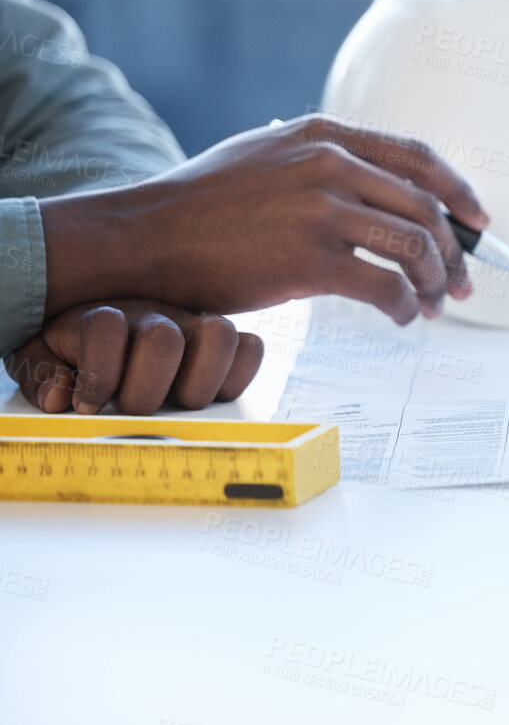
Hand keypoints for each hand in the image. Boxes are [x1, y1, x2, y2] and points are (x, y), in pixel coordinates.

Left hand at [5, 299, 263, 414]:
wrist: (103, 334)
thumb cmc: (73, 351)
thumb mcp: (40, 355)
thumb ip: (39, 371)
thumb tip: (61, 397)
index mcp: (105, 315)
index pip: (107, 327)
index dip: (99, 375)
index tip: (87, 405)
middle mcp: (155, 315)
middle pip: (163, 339)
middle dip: (146, 390)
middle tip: (132, 409)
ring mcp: (195, 325)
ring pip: (220, 334)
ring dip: (198, 382)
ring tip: (177, 405)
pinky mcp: (227, 345)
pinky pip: (253, 348)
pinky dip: (238, 375)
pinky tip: (209, 396)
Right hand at [39, 115, 489, 325]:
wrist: (145, 235)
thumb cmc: (204, 204)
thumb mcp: (268, 154)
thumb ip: (323, 160)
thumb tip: (380, 187)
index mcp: (325, 134)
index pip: (419, 159)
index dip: (459, 193)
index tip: (480, 222)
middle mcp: (330, 164)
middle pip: (426, 210)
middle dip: (455, 253)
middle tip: (460, 284)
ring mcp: (322, 210)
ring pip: (414, 249)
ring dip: (433, 284)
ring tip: (430, 307)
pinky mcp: (310, 259)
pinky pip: (385, 287)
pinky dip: (403, 307)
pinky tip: (400, 319)